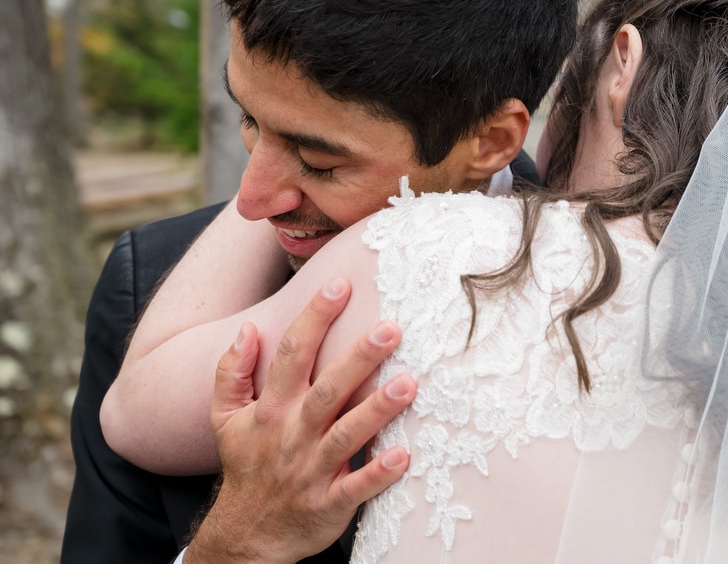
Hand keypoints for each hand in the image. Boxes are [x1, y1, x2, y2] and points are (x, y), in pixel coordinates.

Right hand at [185, 277, 415, 563]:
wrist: (246, 536)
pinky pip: (357, 487)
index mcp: (271, 409)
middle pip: (326, 389)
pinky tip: (405, 454)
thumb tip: (246, 329)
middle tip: (391, 328)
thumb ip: (231, 373)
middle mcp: (291, 435)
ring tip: (408, 384)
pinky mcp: (330, 504)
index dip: (314, 318)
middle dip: (358, 357)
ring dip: (377, 410)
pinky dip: (379, 473)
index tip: (340, 284)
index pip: (291, 354)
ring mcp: (311, 470)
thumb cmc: (247, 466)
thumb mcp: (225, 420)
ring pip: (346, 436)